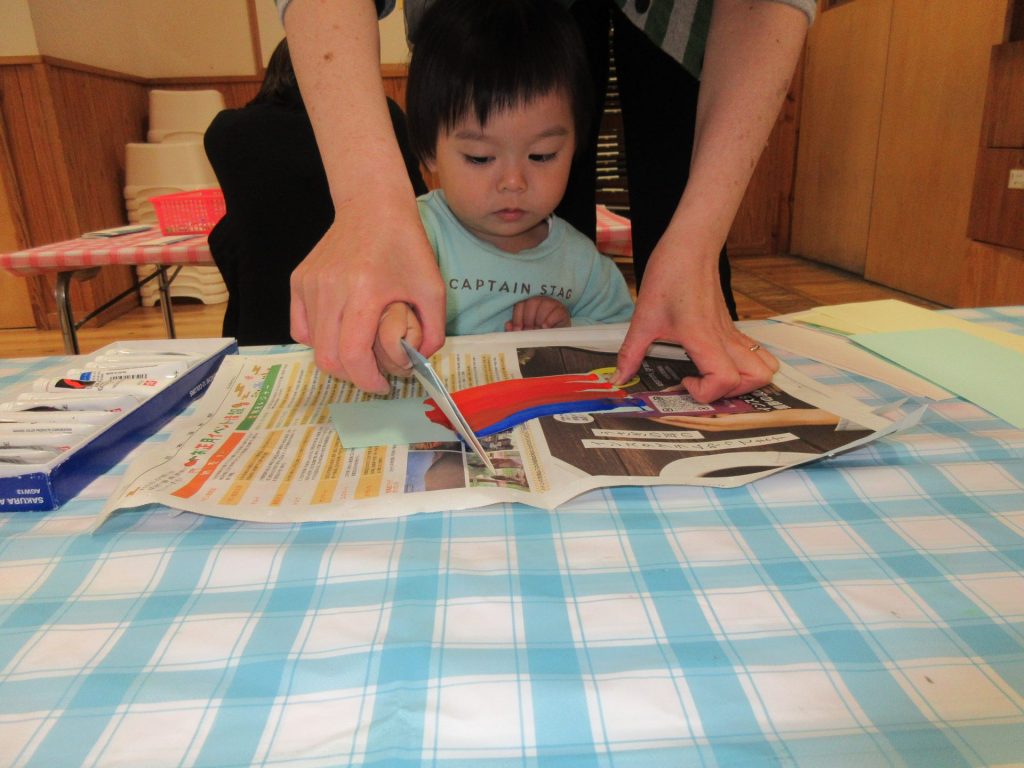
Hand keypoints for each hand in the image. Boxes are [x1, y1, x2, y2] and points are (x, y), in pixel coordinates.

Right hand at [289, 192, 444, 393]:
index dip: (366, 380)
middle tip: (370, 373)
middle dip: (351, 376)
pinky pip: (301, 326)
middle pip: (328, 358)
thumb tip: (420, 361)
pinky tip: (339, 333)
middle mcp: (330, 290)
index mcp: (364, 293)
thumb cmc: (406, 247)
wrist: (373, 207)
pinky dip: (318, 339)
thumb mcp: (432, 289)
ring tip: (357, 352)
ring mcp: (309, 285)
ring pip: (312, 345)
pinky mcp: (298, 280)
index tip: (381, 385)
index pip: (352, 355)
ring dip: (335, 358)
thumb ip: (434, 331)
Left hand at [505, 297, 570, 331]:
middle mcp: (540, 300)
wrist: (557, 337)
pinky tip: (546, 327)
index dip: (517, 317)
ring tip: (538, 329)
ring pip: (544, 305)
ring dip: (539, 319)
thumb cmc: (538, 333)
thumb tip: (508, 326)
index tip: (517, 330)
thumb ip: (515, 328)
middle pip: (532, 302)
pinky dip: (549, 320)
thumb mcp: (525, 331)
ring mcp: (552, 304)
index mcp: (528, 303)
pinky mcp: (562, 311)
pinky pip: (556, 312)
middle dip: (528, 319)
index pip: (520, 304)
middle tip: (529, 330)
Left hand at [613, 246, 777, 403]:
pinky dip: (743, 366)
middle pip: (758, 377)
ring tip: (714, 377)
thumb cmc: (669, 275)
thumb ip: (630, 353)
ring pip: (765, 365)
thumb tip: (618, 379)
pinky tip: (714, 361)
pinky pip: (753, 352)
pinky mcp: (732, 326)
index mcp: (704, 338)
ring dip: (746, 380)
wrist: (691, 245)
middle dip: (733, 392)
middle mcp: (725, 338)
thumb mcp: (643, 318)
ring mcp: (732, 332)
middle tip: (703, 384)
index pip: (725, 380)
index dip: (706, 392)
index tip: (684, 381)